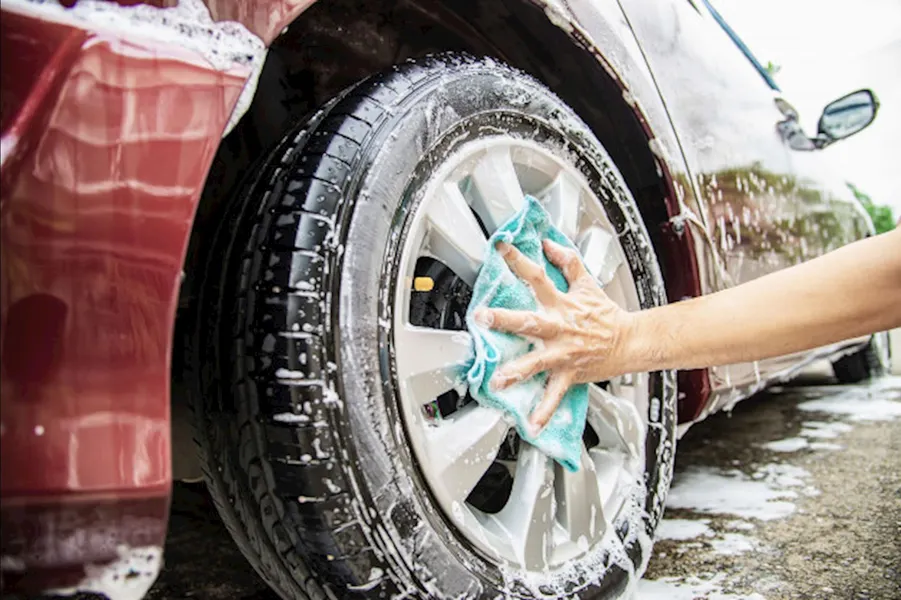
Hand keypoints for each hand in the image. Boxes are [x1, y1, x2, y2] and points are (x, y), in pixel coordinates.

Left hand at [474, 239, 633, 429]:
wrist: (631, 341)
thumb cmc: (605, 315)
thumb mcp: (587, 283)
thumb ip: (567, 261)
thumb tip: (549, 243)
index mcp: (562, 304)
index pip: (537, 277)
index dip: (519, 260)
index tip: (500, 248)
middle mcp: (559, 327)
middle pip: (529, 320)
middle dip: (505, 319)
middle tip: (483, 317)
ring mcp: (563, 353)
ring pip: (537, 362)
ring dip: (517, 371)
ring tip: (498, 381)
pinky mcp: (569, 374)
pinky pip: (555, 395)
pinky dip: (544, 411)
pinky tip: (531, 425)